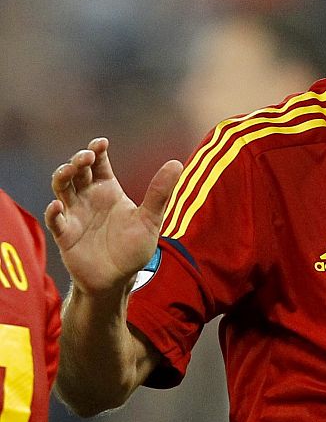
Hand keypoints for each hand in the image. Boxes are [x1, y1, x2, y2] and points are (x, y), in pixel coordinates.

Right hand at [44, 139, 180, 294]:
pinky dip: (54, 212)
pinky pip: (55, 220)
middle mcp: (88, 198)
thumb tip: (177, 163)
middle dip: (78, 160)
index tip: (101, 143)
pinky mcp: (65, 234)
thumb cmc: (133, 247)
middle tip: (86, 156)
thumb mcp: (151, 220)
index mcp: (108, 190)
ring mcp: (74, 214)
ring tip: (70, 170)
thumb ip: (160, 193)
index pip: (98, 164)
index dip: (96, 151)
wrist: (118, 278)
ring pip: (61, 189)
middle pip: (77, 171)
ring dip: (62, 177)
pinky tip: (58, 206)